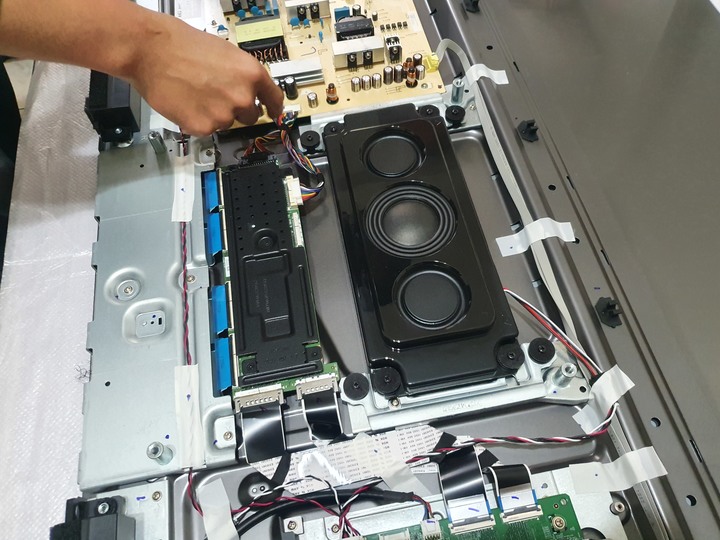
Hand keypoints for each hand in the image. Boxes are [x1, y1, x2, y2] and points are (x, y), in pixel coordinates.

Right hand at [127, 13, 283, 135]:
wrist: (150, 50)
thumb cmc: (181, 45)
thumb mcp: (225, 53)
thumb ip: (240, 75)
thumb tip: (246, 89)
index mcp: (252, 74)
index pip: (274, 99)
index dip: (274, 108)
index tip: (274, 114)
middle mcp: (243, 97)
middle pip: (251, 116)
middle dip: (237, 110)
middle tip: (216, 96)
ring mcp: (224, 114)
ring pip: (227, 123)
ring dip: (215, 114)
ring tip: (195, 94)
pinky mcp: (204, 127)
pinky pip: (207, 129)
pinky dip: (197, 121)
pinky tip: (186, 103)